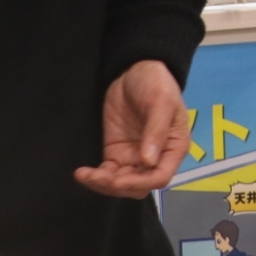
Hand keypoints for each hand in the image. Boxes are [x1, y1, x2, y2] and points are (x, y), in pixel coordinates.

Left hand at [75, 60, 189, 197]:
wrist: (135, 70)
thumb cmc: (156, 83)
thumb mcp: (161, 102)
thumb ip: (156, 131)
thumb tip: (149, 161)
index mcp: (173, 148)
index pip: (160, 176)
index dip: (140, 182)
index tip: (118, 180)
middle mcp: (155, 158)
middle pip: (139, 186)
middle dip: (119, 186)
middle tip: (98, 176)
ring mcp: (134, 157)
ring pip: (121, 184)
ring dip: (104, 185)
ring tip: (85, 175)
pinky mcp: (116, 154)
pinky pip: (107, 173)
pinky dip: (95, 177)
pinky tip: (82, 173)